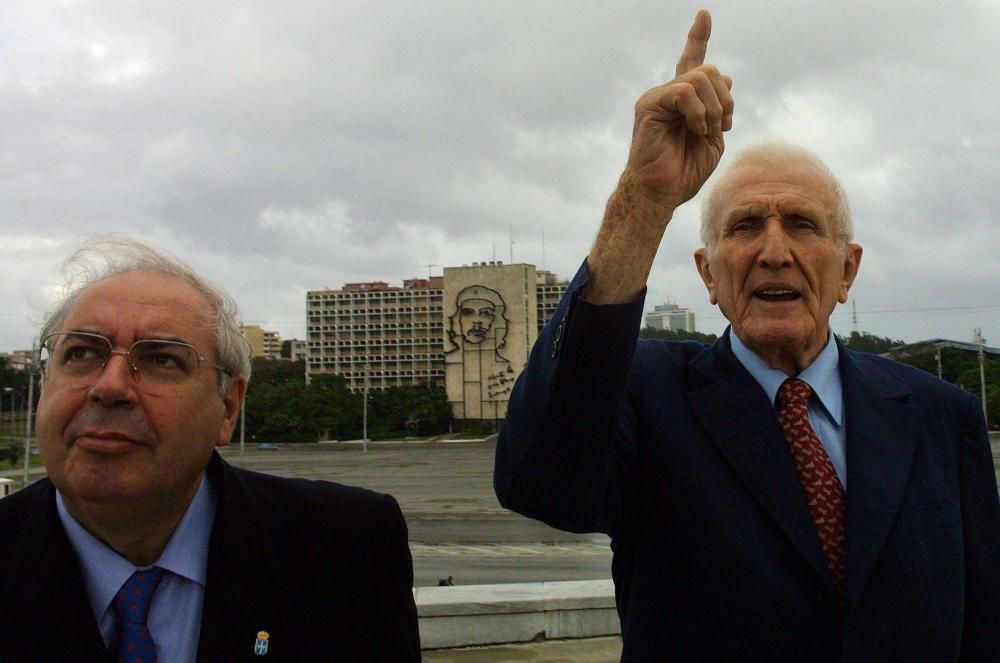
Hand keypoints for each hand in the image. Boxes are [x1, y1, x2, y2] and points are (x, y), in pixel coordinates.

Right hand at [624, 10, 733, 209]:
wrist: (660, 193)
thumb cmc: (683, 172)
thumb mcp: (713, 137)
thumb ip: (719, 108)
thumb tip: (724, 76)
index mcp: (683, 101)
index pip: (691, 61)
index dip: (698, 37)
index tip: (704, 14)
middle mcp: (668, 94)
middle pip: (710, 70)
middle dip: (725, 99)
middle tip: (721, 127)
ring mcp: (657, 97)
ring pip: (700, 78)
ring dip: (713, 108)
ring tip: (705, 132)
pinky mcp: (649, 104)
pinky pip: (684, 91)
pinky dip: (698, 112)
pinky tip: (694, 130)